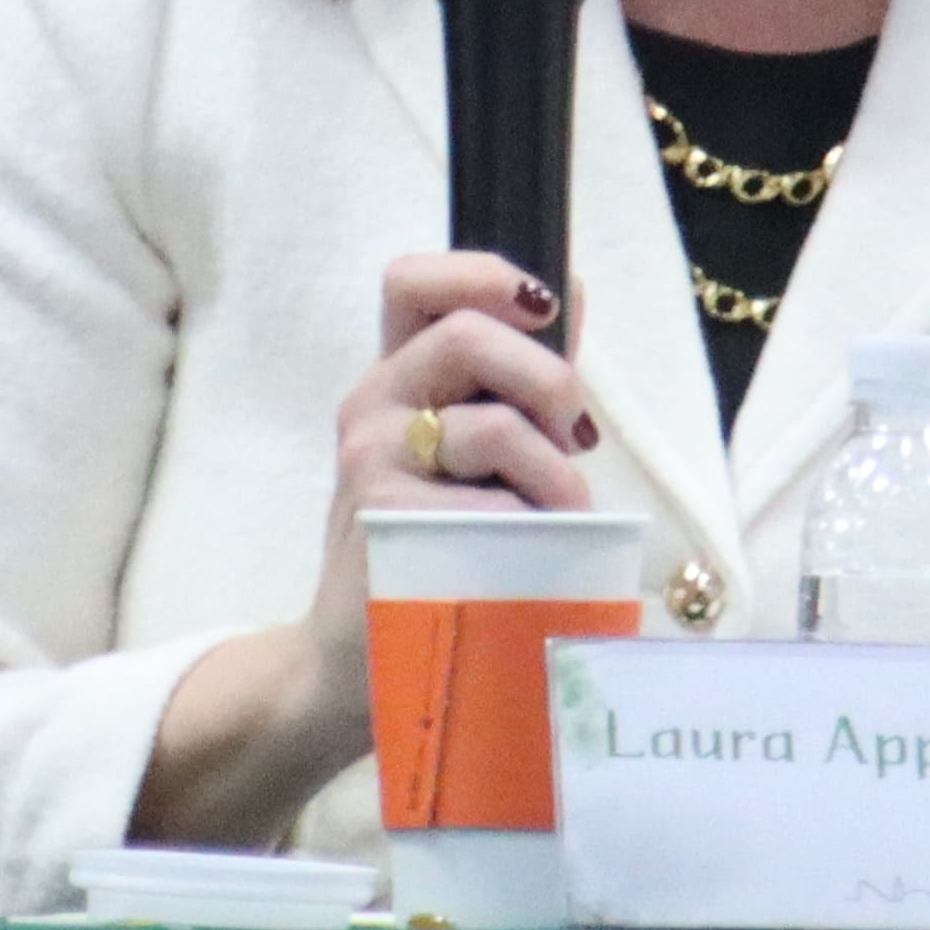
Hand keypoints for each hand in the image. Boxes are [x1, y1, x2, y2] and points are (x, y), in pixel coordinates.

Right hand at [146, 253, 588, 847]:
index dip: (482, 272)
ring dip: (559, 475)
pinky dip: (536, 534)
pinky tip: (534, 560)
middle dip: (549, 377)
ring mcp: (371, 464)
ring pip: (495, 428)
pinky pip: (493, 510)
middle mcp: (370, 406)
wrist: (352, 657)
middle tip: (576, 433)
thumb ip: (512, 379)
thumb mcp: (464, 455)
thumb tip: (572, 291)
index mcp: (393, 378)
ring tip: (568, 517)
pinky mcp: (385, 525)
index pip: (413, 280)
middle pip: (468, 335)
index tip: (544, 305)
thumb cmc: (427, 550)